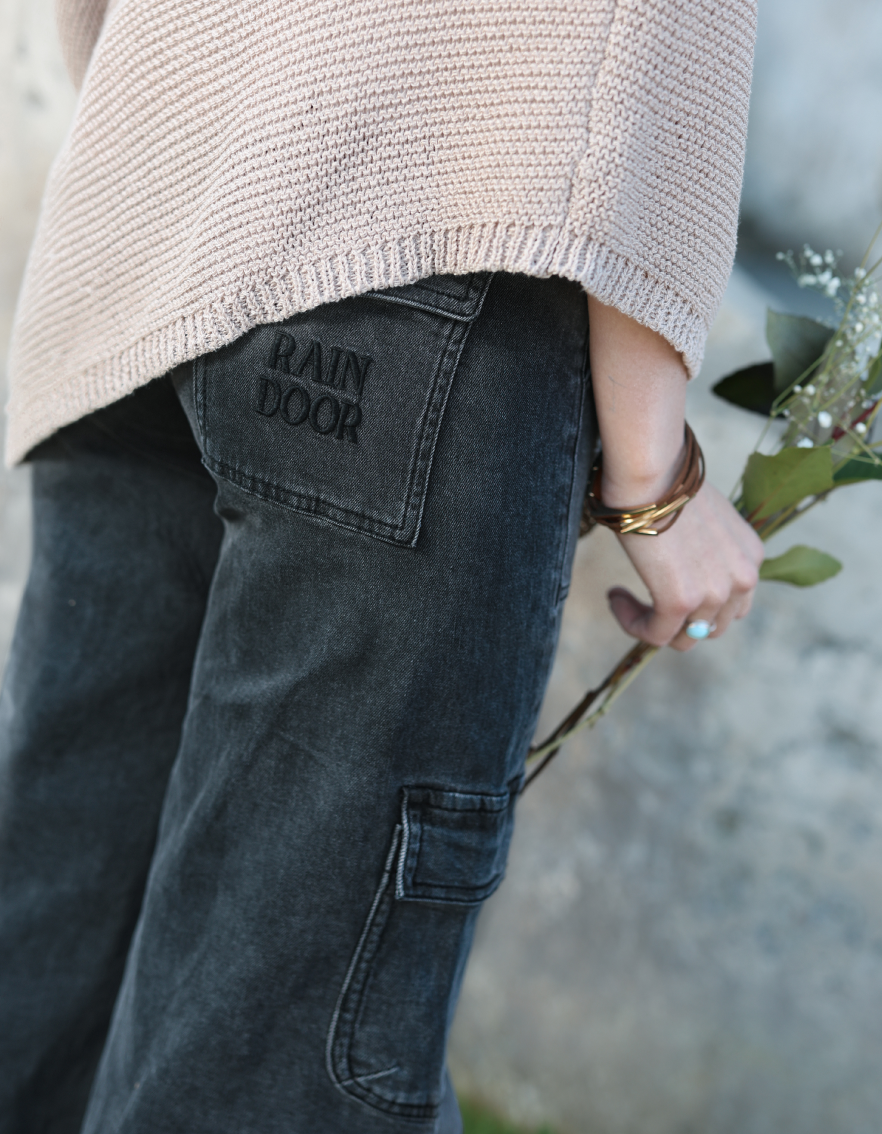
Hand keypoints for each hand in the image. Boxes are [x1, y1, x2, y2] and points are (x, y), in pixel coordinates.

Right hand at [606, 480, 764, 650]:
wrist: (653, 471)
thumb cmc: (668, 481)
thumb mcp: (706, 517)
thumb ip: (708, 547)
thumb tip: (682, 563)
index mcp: (751, 557)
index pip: (734, 604)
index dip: (699, 605)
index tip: (666, 587)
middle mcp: (743, 579)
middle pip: (714, 627)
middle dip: (680, 621)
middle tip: (646, 602)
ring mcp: (714, 593)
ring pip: (685, 637)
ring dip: (651, 622)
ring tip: (623, 596)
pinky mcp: (681, 602)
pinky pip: (656, 635)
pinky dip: (633, 623)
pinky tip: (615, 596)